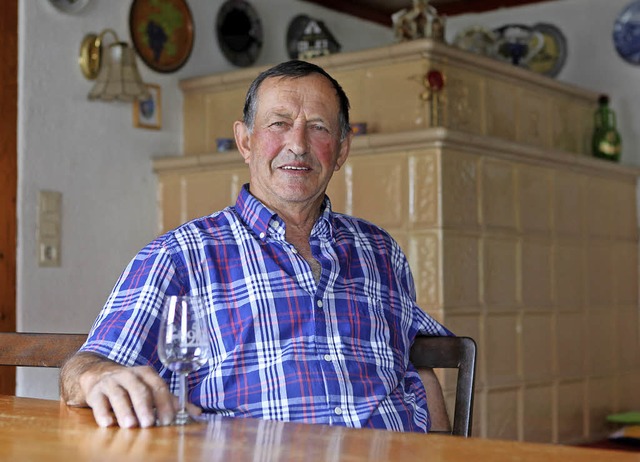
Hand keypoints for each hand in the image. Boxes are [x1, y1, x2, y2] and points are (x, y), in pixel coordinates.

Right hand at [80, 364, 200, 427]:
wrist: (99, 375)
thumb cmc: (132, 386)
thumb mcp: (151, 388)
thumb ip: (172, 400)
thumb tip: (198, 412)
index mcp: (147, 374)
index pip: (158, 386)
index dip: (164, 403)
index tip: (168, 419)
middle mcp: (129, 375)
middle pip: (139, 390)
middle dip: (145, 407)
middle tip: (149, 423)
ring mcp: (111, 382)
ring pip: (118, 395)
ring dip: (125, 410)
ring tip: (130, 425)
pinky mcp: (96, 392)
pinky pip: (99, 402)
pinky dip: (102, 413)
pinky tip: (107, 423)